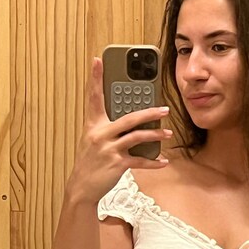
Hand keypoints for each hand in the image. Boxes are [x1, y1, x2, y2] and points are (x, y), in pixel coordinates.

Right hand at [66, 56, 170, 203]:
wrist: (81, 187)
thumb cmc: (90, 162)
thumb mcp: (93, 141)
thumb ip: (107, 128)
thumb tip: (129, 122)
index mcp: (93, 125)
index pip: (94, 98)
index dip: (95, 78)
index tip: (97, 60)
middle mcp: (101, 134)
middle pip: (129, 117)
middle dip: (149, 112)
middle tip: (164, 108)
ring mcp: (109, 149)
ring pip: (137, 137)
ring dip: (155, 135)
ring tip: (167, 133)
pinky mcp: (116, 164)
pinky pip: (140, 161)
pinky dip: (153, 162)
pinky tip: (163, 161)